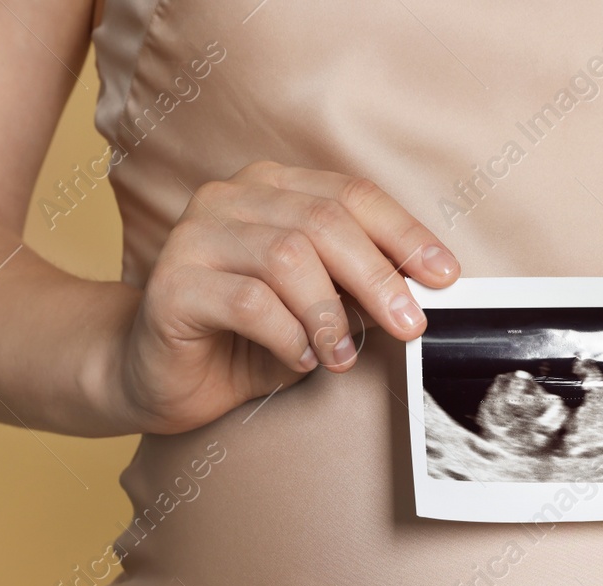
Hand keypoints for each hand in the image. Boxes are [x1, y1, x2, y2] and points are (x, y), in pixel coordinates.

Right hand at [113, 161, 458, 433]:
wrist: (158, 378)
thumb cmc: (243, 342)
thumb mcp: (316, 313)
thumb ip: (355, 294)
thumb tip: (417, 295)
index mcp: (270, 190)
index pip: (351, 195)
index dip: (404, 234)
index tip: (444, 276)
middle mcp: (229, 199)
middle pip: (323, 222)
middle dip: (376, 276)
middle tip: (408, 324)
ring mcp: (194, 236)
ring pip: (287, 256)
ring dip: (329, 313)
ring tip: (343, 356)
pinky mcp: (172, 284)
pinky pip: (250, 301)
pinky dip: (289, 335)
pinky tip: (302, 359)